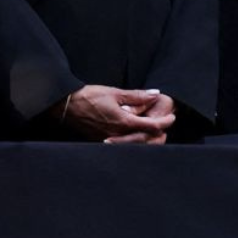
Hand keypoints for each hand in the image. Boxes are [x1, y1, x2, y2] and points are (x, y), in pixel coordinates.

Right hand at [53, 85, 174, 142]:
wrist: (65, 105)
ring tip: (154, 131)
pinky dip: (133, 141)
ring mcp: (109, 141)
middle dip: (158, 134)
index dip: (164, 122)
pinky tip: (135, 134)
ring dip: (147, 139)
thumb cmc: (89, 96)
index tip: (172, 118)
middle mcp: (117, 135)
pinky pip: (122, 145)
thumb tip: (155, 94)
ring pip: (134, 145)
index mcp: (122, 122)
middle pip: (145, 141)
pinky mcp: (101, 141)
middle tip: (166, 127)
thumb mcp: (115, 92)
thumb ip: (137, 95)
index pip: (150, 126)